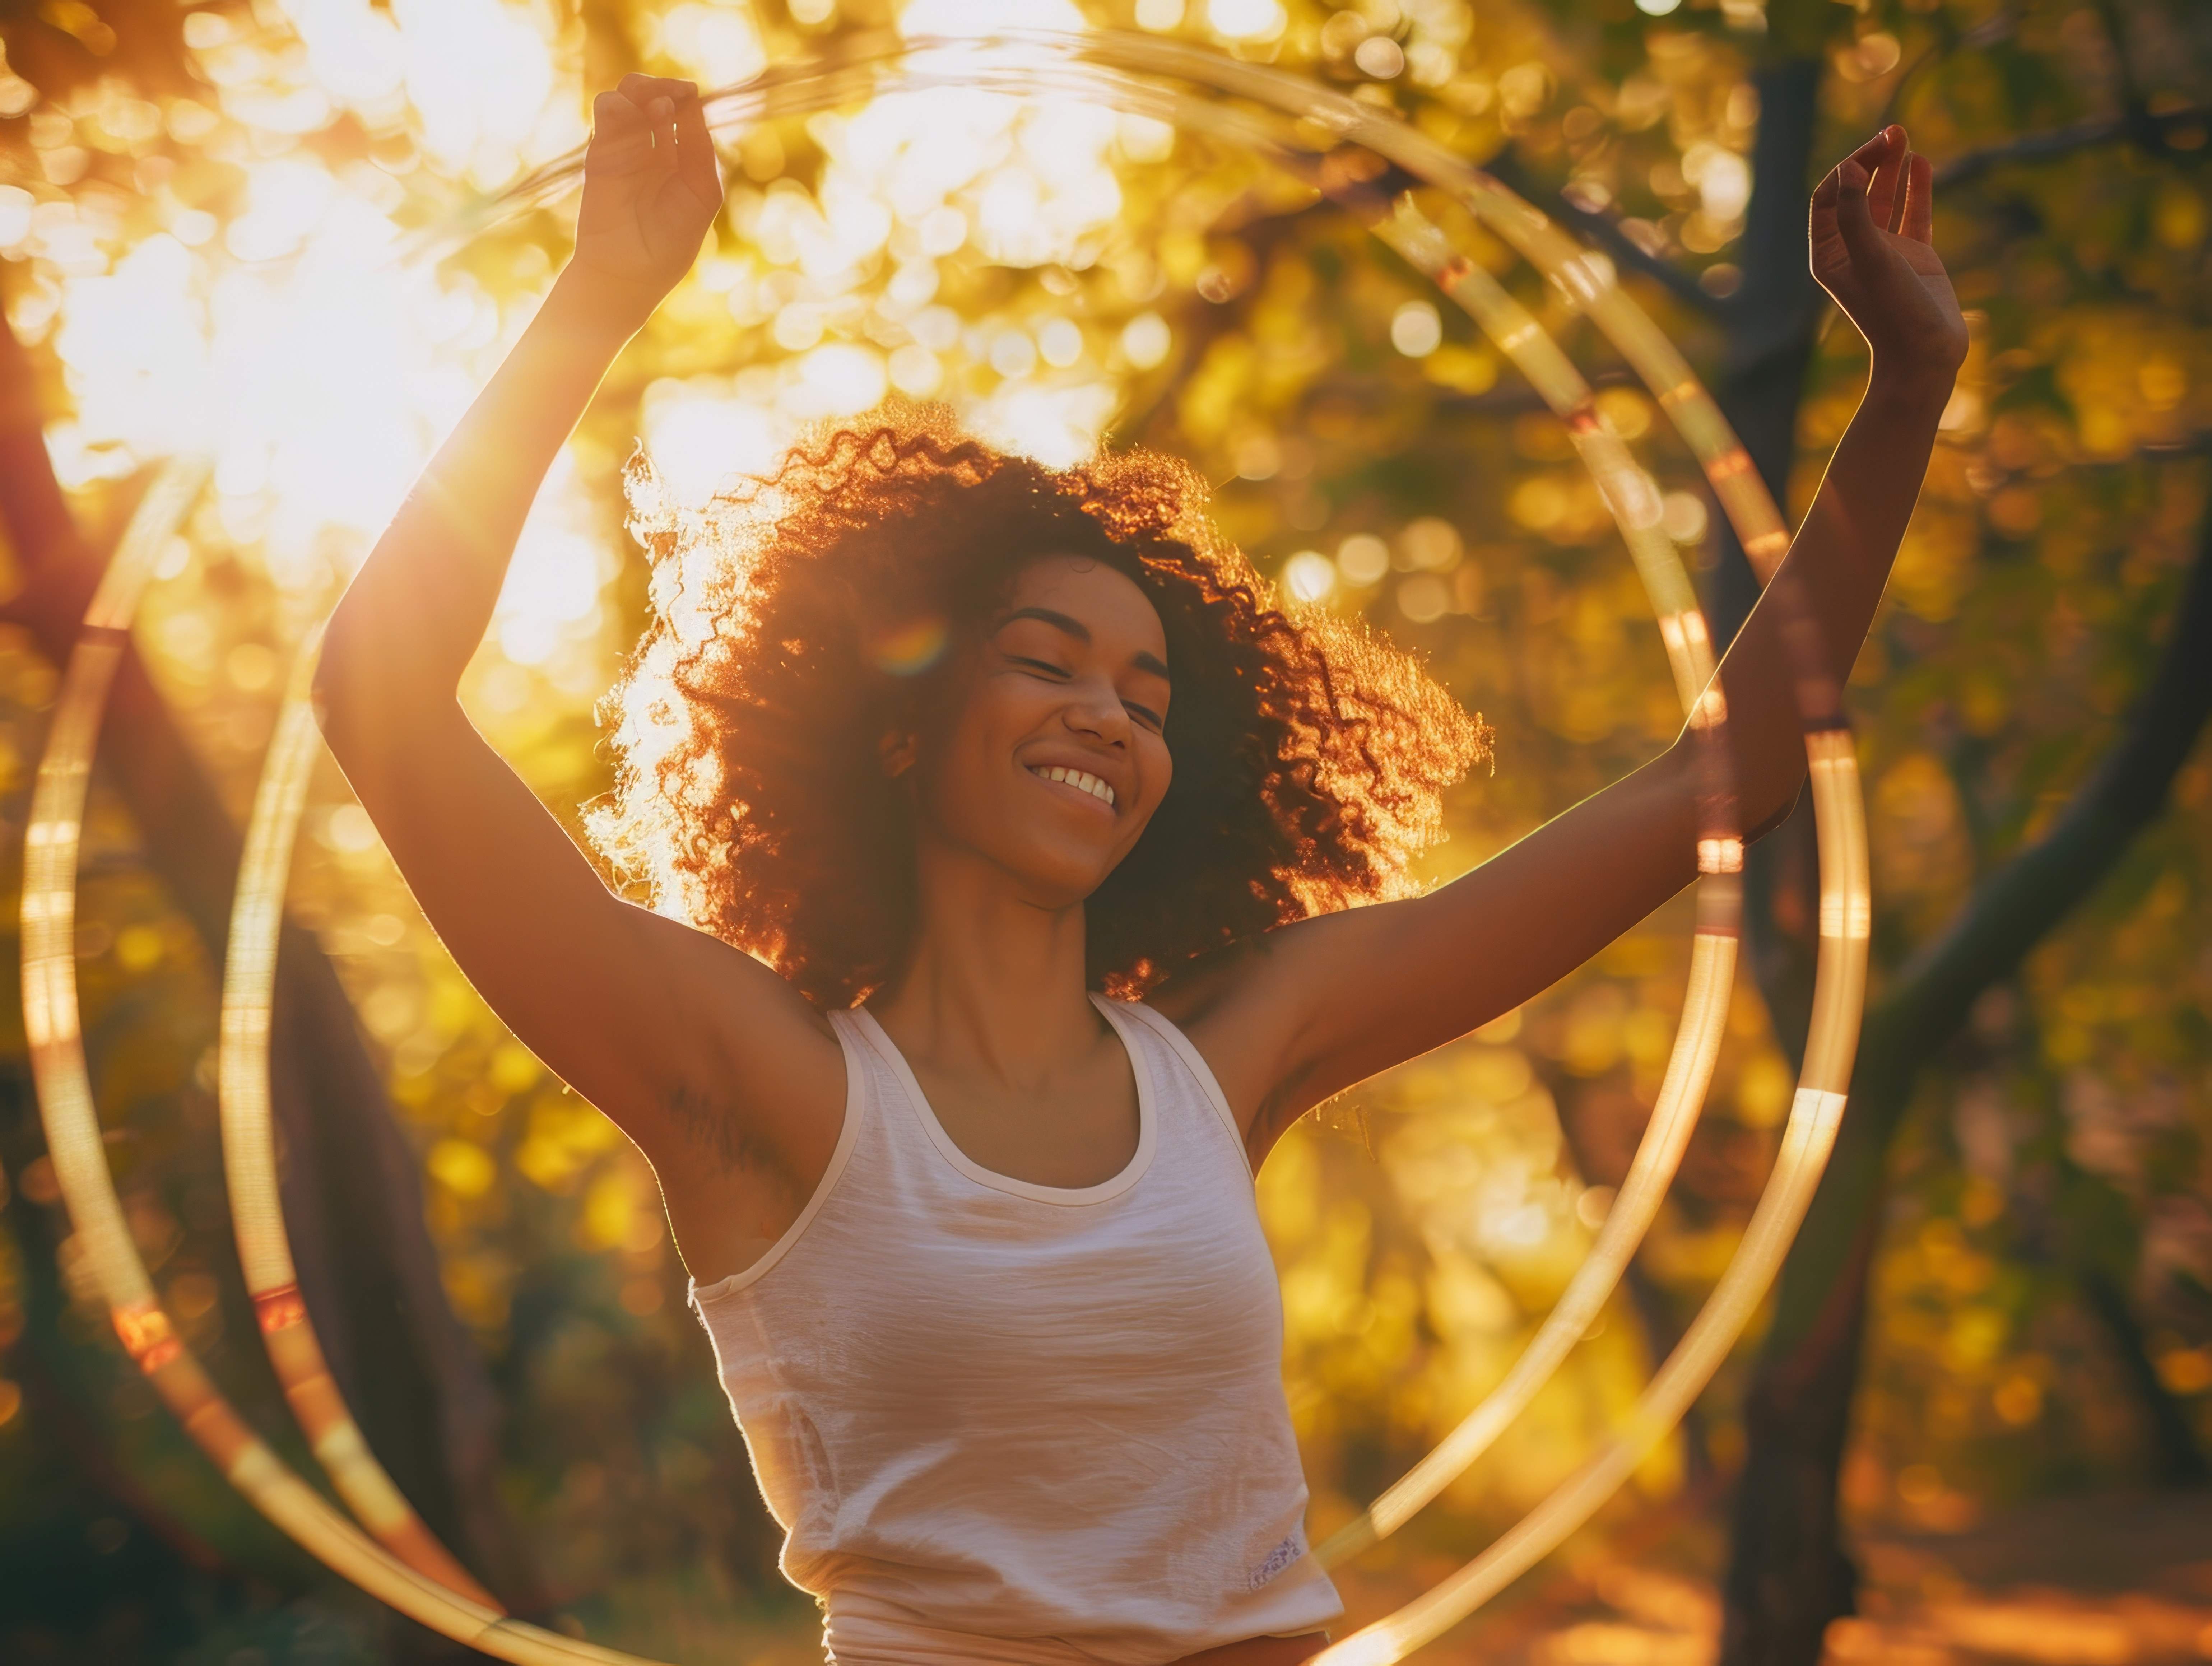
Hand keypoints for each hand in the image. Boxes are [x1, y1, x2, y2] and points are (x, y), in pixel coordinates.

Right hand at [567, 75, 721, 319]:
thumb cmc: (671, 241)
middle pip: (655, 94)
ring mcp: (625, 147)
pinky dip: (615, 105)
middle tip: (667, 99)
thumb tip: (691, 100)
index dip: (686, 96)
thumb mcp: (701, 192)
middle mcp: (654, 147)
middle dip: (661, 87)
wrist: (628, 271)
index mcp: (683, 156)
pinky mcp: (600, 151)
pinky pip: (606, 112)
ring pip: (628, 95)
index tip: (688, 95)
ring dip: (639, 90)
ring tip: (651, 107)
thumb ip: (700, 147)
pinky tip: (625, 113)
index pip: (685, 109)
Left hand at [1810, 125, 1967, 391]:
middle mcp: (1853, 251)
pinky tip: (1922, 163)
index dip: (1847, 169)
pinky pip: (1914, 214)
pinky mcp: (1915, 258)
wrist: (1925, 357)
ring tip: (1904, 137)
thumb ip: (1856, 216)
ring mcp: (1885, 253)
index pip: (1827, 198)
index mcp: (1829, 254)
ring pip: (1885, 200)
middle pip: (1855, 193)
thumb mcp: (1871, 259)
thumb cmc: (1893, 313)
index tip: (1872, 150)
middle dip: (1871, 161)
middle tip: (1894, 131)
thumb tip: (1848, 171)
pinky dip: (1917, 189)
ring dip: (1891, 169)